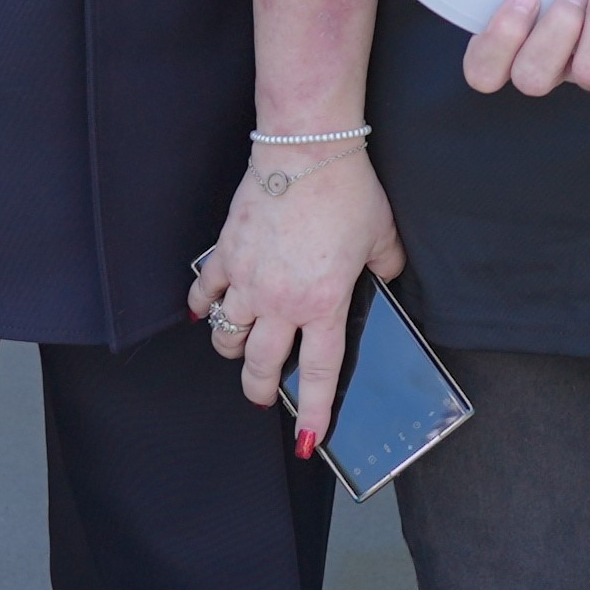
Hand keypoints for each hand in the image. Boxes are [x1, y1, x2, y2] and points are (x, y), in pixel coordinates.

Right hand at [189, 147, 403, 449]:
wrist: (306, 150)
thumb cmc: (348, 191)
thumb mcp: (383, 235)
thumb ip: (385, 266)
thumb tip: (384, 278)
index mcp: (324, 304)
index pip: (318, 372)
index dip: (312, 411)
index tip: (307, 440)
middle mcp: (282, 301)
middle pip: (260, 365)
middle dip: (260, 390)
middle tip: (263, 395)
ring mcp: (248, 279)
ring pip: (228, 336)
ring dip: (232, 349)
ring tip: (240, 348)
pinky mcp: (226, 253)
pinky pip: (206, 292)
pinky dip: (204, 306)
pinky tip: (208, 310)